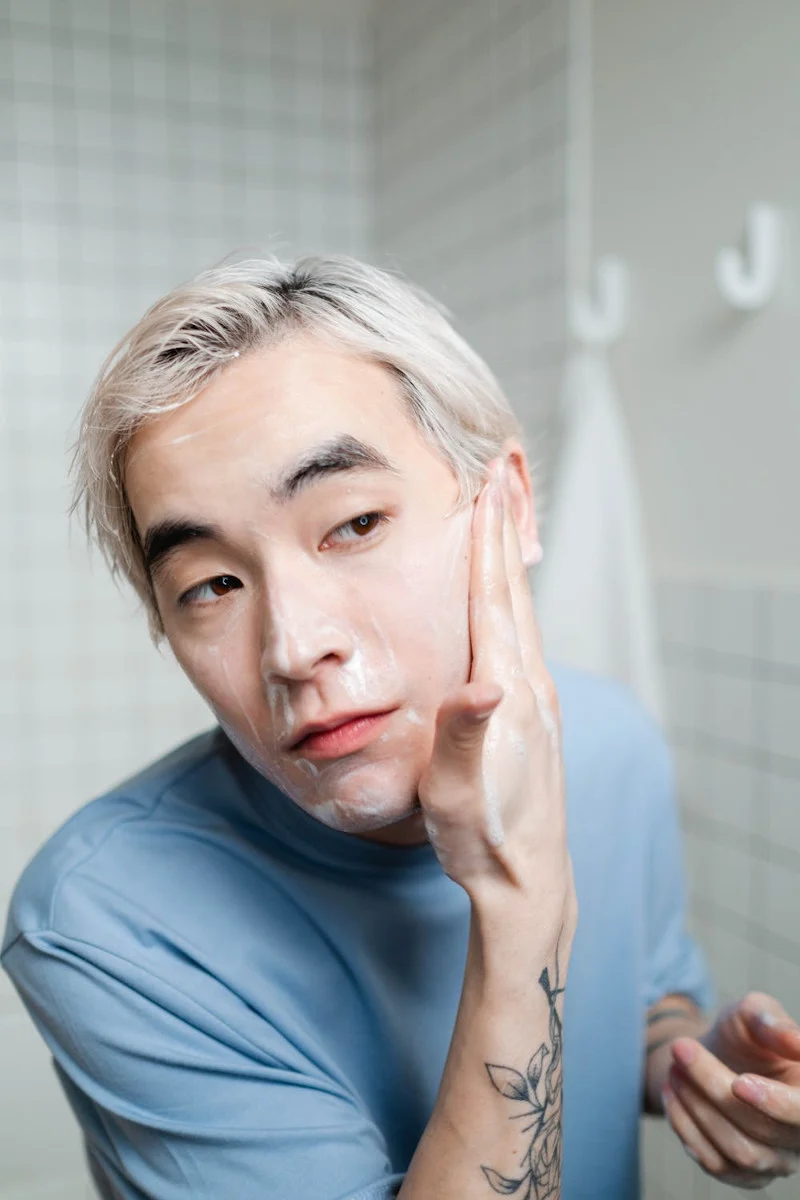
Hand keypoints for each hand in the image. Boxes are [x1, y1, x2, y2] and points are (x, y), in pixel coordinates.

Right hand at [418, 458, 574, 930]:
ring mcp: (537, 702)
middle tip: (498, 481)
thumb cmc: (483, 837)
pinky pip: (522, 640)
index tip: (487, 492)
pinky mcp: (532, 718)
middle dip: (503, 535)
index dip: (487, 545)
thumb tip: (482, 683)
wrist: (528, 880)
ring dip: (509, 564)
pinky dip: (511, 603)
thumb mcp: (457, 791)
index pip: (494, 603)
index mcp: (507, 694)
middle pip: (514, 595)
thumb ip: (465, 735)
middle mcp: (529, 688)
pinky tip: (506, 604)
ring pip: (521, 615)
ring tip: (500, 526)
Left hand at [662, 991, 799, 1187]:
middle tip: (680, 1048)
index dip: (776, 1104)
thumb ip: (770, 1021)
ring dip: (697, 1107)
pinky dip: (687, 1128)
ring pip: (740, 1152)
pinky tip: (672, 1094)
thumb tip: (796, 1041)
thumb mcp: (752, 1012)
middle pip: (762, 1130)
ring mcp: (776, 1161)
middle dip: (713, 1087)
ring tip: (674, 1069)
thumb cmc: (742, 1033)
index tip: (737, 1083)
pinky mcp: (746, 1174)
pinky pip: (716, 1164)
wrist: (716, 1055)